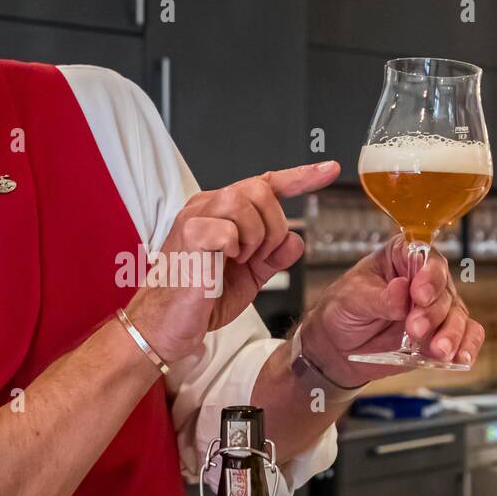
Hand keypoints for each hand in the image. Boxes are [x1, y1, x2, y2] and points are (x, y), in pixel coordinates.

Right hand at [126, 161, 340, 362]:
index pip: (265, 182)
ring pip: (246, 203)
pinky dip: (235, 250)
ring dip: (255, 237)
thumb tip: (296, 241)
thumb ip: (273, 256)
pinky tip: (222, 265)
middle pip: (261, 189)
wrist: (166, 325)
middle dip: (273, 227)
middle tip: (257, 257)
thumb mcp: (249, 277)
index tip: (329, 171)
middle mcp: (206, 205)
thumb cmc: (200, 299)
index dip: (300, 176)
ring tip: (239, 261)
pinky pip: (230, 230)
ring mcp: (195, 217)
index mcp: (220, 210)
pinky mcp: (189, 234)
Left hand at [298, 235, 485, 386]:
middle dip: (433, 312)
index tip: (419, 294)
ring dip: (451, 333)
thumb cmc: (343, 311)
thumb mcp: (351, 299)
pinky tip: (460, 359)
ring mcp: (436, 307)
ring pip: (458, 314)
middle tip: (415, 329)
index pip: (424, 257)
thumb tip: (400, 290)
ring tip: (438, 350)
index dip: (427, 275)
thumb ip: (378, 297)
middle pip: (443, 289)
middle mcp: (424, 279)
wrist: (338, 347)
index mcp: (401, 257)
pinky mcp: (442, 333)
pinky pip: (467, 335)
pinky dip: (467, 346)